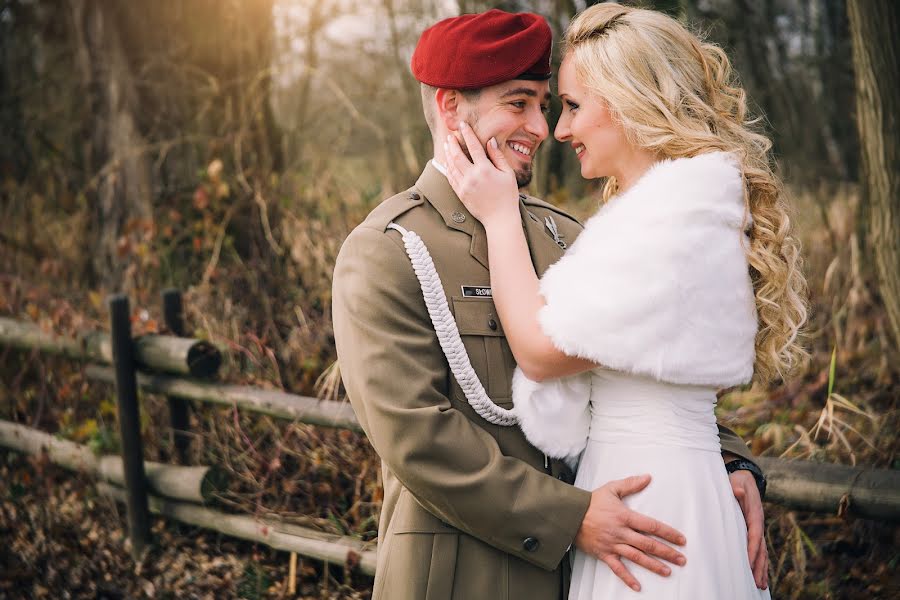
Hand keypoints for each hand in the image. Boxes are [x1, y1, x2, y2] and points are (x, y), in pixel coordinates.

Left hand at [444, 122, 520, 228]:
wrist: (500, 219)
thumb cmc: (508, 195)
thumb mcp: (507, 174)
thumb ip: (498, 156)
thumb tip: (490, 141)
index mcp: (485, 169)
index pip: (473, 147)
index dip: (467, 134)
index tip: (462, 125)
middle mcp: (472, 177)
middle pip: (458, 155)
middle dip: (453, 143)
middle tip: (450, 135)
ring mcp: (464, 186)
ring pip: (452, 166)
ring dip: (448, 154)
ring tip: (447, 145)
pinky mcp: (460, 194)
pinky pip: (451, 178)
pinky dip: (448, 168)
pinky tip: (448, 162)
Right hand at [575, 474, 685, 592]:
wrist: (570, 514)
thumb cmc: (591, 502)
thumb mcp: (612, 488)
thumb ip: (631, 484)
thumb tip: (647, 478)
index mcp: (625, 517)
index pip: (652, 526)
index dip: (668, 533)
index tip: (681, 539)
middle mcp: (621, 532)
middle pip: (648, 544)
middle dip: (667, 552)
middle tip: (681, 559)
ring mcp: (613, 544)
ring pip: (637, 557)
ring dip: (654, 565)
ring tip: (668, 571)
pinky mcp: (604, 554)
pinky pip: (618, 568)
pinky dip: (628, 578)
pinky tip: (638, 586)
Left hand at [729, 469, 768, 589]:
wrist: (745, 478)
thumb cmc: (738, 481)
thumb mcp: (737, 481)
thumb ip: (737, 487)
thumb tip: (737, 489)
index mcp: (755, 514)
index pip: (754, 534)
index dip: (752, 548)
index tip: (749, 562)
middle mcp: (759, 524)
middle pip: (761, 548)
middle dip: (759, 566)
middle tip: (757, 583)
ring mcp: (758, 529)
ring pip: (762, 552)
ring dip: (761, 569)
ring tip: (760, 585)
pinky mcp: (754, 531)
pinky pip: (759, 550)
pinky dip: (760, 563)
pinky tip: (759, 575)